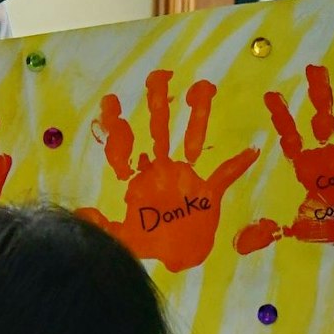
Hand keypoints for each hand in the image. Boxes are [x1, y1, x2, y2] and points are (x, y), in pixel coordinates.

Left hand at [76, 69, 260, 272]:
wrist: (180, 257)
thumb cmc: (152, 242)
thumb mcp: (124, 238)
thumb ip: (105, 227)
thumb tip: (82, 215)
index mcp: (142, 177)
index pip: (127, 146)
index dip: (118, 125)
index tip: (110, 100)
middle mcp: (165, 169)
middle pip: (159, 130)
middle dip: (158, 104)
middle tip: (156, 77)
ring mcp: (188, 176)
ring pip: (194, 138)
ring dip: (198, 115)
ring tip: (203, 89)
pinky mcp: (208, 191)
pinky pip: (224, 175)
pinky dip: (238, 164)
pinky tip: (251, 151)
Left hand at [234, 65, 333, 253]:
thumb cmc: (325, 225)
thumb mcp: (295, 227)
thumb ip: (270, 230)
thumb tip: (242, 241)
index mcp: (309, 164)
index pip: (292, 136)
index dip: (282, 117)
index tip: (272, 94)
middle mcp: (331, 152)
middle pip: (324, 117)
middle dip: (320, 94)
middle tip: (314, 68)